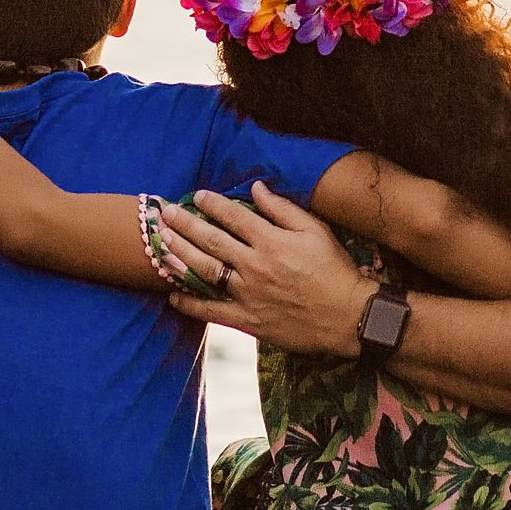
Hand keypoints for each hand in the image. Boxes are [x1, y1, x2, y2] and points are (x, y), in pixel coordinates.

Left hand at [159, 183, 369, 357]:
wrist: (348, 317)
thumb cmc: (335, 270)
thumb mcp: (315, 231)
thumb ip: (283, 209)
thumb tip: (256, 188)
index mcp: (272, 242)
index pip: (233, 217)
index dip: (212, 204)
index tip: (196, 196)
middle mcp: (256, 266)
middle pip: (212, 242)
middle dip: (185, 225)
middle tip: (165, 214)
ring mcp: (250, 295)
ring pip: (206, 272)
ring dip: (181, 255)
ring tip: (162, 243)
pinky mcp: (249, 321)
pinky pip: (213, 312)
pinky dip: (191, 304)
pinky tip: (172, 295)